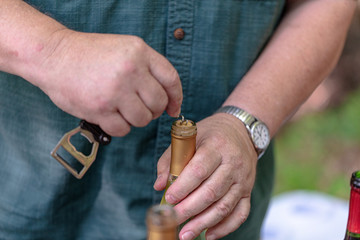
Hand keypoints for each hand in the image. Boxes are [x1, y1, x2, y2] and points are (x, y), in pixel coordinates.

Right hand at [31, 30, 181, 135]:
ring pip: (143, 119)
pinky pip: (123, 129)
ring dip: (135, 119)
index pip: (171, 79)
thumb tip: (169, 100)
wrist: (54, 56)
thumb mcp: (124, 48)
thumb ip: (147, 68)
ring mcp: (115, 91)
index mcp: (139, 52)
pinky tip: (110, 116)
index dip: (176, 97)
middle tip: (140, 107)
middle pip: (158, 103)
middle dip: (153, 110)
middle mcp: (130, 70)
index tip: (173, 108)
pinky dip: (119, 127)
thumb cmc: (90, 54)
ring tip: (122, 109)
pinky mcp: (99, 109)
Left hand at [154, 113, 257, 239]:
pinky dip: (225, 227)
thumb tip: (159, 185)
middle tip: (172, 219)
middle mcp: (233, 163)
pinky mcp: (248, 190)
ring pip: (224, 206)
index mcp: (216, 146)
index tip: (169, 199)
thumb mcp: (189, 137)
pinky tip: (209, 234)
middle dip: (189, 209)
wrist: (242, 131)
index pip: (199, 170)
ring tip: (185, 233)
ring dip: (203, 223)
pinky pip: (240, 213)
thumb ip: (170, 160)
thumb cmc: (211, 134)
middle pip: (211, 191)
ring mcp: (243, 179)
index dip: (183, 187)